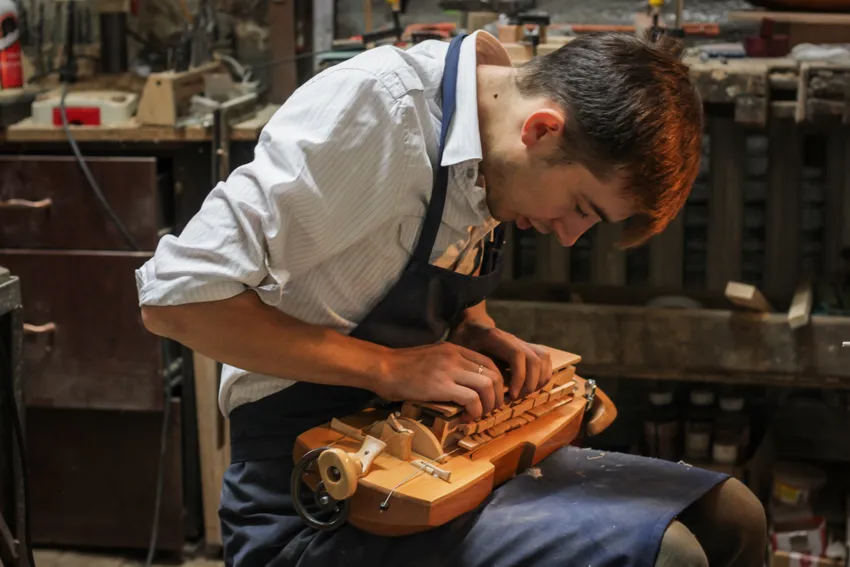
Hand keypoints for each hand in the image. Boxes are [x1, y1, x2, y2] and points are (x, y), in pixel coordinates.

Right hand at [376, 342, 504, 418]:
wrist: (383, 368)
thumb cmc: (402, 367)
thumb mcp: (431, 358)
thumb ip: (449, 366)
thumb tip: (462, 384)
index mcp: (454, 349)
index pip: (488, 363)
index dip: (495, 382)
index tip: (490, 397)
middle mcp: (456, 357)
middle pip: (493, 374)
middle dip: (497, 395)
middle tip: (490, 409)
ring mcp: (449, 370)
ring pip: (487, 386)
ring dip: (488, 405)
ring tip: (479, 415)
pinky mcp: (442, 386)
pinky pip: (472, 399)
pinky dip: (475, 411)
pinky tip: (466, 418)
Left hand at [449, 321, 551, 399]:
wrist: (470, 326)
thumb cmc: (463, 340)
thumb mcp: (460, 351)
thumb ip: (467, 366)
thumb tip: (472, 391)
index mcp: (496, 337)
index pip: (518, 355)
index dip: (519, 376)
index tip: (511, 394)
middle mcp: (513, 338)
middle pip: (535, 359)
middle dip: (530, 383)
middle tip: (515, 397)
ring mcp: (521, 342)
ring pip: (543, 358)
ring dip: (538, 380)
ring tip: (522, 393)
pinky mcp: (526, 348)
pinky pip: (544, 359)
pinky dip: (542, 375)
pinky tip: (529, 387)